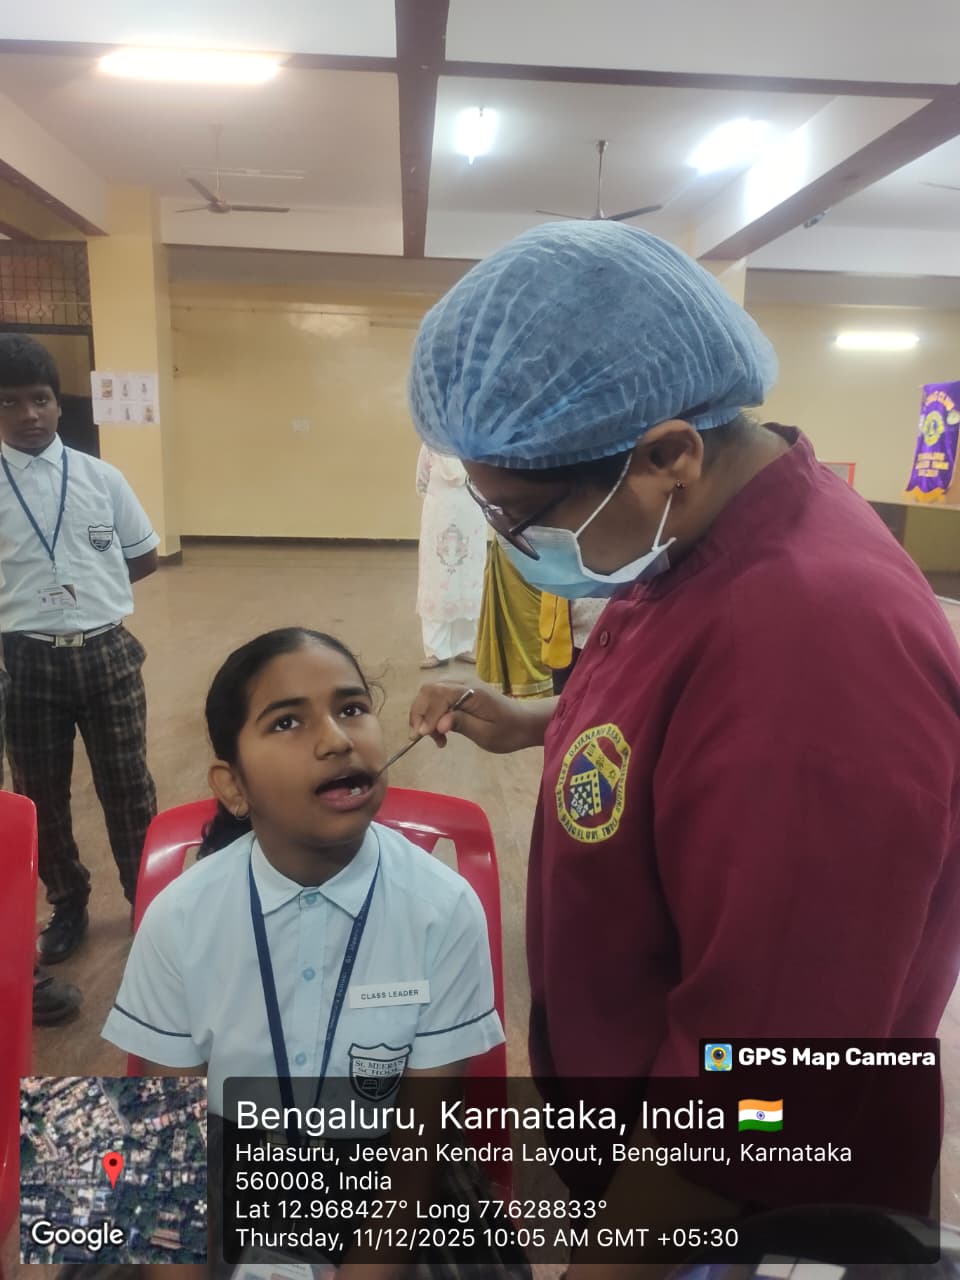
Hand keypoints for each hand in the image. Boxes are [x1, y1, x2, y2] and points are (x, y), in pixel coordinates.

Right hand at [408, 682, 531, 753]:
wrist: (522, 723)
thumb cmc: (507, 732)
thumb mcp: (486, 734)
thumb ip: (461, 724)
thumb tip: (438, 724)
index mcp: (473, 691)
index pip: (440, 694)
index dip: (428, 714)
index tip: (424, 735)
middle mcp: (463, 681)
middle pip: (429, 689)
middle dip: (420, 713)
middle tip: (424, 737)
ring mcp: (460, 683)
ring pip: (429, 692)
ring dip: (424, 714)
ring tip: (435, 737)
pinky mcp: (458, 689)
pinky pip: (436, 696)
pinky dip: (431, 712)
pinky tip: (439, 729)